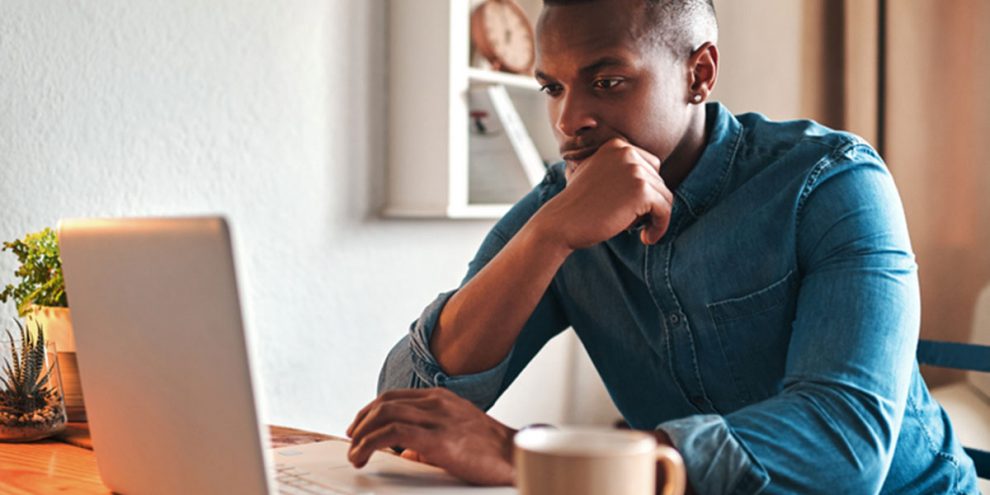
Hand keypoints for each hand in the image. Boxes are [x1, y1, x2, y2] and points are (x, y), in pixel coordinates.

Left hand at [346, 388, 516, 485]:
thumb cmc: (491, 450)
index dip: (372, 409)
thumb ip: (430, 439)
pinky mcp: (438, 439)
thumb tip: (408, 452)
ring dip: (362, 434)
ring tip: (354, 451)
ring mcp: (438, 418)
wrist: (516, 457)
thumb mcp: (458, 434)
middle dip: (362, 420)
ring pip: (385, 414)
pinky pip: (393, 435)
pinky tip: (363, 455)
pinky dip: (370, 443)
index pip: (396, 396)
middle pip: (386, 402)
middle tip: (352, 438)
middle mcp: (438, 403)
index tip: (360, 425)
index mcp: (442, 399)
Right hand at [539, 138, 672, 248]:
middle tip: (634, 223)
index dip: (646, 190)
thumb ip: (619, 171)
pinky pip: (665, 210)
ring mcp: (635, 170)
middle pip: (658, 181)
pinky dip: (660, 226)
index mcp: (616, 146)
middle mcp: (626, 152)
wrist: (561, 222)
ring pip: (664, 196)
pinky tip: (646, 238)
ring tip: (641, 232)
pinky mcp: (641, 190)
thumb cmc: (576, 206)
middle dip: (650, 204)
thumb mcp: (595, 175)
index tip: (636, 210)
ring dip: (656, 217)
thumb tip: (650, 182)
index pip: (650, 166)